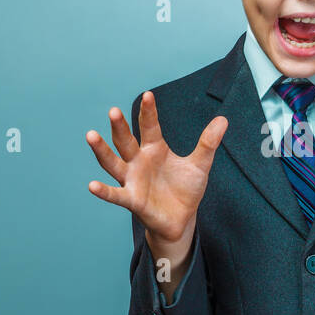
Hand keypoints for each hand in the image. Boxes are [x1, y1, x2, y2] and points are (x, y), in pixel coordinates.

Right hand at [86, 90, 227, 244]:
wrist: (182, 219)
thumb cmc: (185, 190)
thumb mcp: (200, 165)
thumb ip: (208, 143)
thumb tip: (224, 119)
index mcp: (154, 149)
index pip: (149, 126)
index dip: (148, 112)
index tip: (148, 95)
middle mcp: (138, 161)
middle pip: (125, 141)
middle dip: (119, 127)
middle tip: (113, 111)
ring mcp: (132, 180)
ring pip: (113, 163)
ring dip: (102, 151)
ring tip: (91, 135)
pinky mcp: (132, 200)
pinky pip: (115, 195)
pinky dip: (104, 191)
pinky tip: (92, 186)